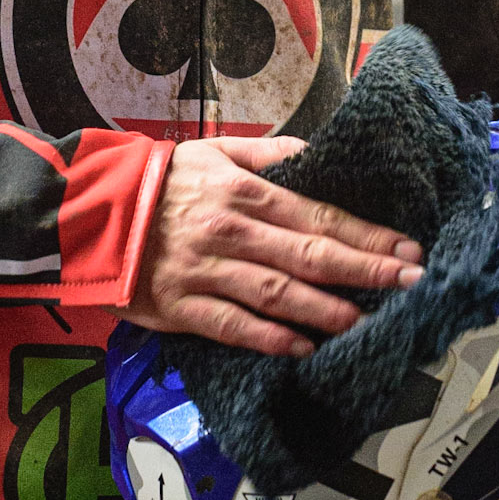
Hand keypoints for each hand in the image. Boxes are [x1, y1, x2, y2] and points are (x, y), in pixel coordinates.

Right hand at [128, 135, 424, 357]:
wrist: (89, 211)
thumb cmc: (160, 181)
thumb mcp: (214, 151)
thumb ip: (268, 152)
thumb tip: (317, 152)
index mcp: (244, 192)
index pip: (319, 215)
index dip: (366, 235)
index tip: (407, 249)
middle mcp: (231, 232)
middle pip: (309, 255)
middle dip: (365, 270)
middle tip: (409, 283)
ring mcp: (206, 272)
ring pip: (276, 294)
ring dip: (325, 310)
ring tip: (365, 321)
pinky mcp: (181, 307)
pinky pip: (232, 327)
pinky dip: (269, 339)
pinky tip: (302, 349)